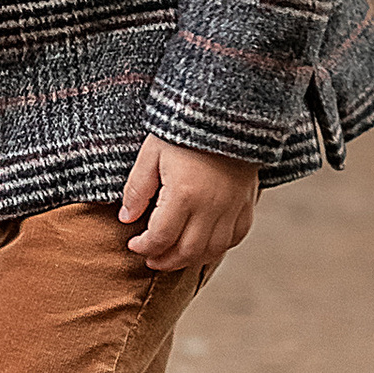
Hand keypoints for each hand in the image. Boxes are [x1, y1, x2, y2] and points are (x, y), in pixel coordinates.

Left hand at [117, 138, 259, 272]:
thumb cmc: (183, 128)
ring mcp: (232, 207)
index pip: (161, 237)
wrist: (225, 111)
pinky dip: (218, 247)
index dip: (144, 247)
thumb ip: (137, 189)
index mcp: (184, 194)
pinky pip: (236, 237)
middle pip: (187, 251)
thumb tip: (127, 219)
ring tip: (172, 257)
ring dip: (190, 259)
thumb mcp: (151, 153)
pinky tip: (203, 245)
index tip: (133, 245)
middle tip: (150, 259)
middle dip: (165, 261)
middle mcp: (212, 206)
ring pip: (213, 250)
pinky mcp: (246, 202)